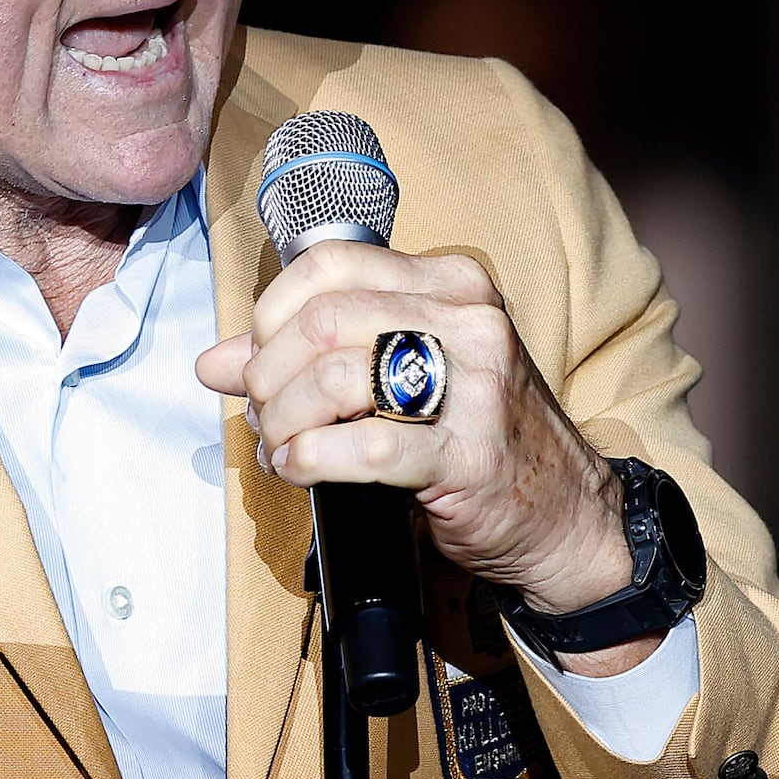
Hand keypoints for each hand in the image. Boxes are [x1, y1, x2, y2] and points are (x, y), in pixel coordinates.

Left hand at [196, 243, 654, 672]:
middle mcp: (469, 322)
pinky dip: (309, 459)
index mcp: (451, 284)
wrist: (564, 514)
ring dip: (281, 419)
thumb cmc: (473, 434)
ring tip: (279, 443)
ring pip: (333, 378)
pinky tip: (300, 469)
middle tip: (261, 409)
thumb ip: (310, 354)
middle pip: (322, 322)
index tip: (258, 356)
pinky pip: (363, 449)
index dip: (271, 313)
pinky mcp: (468, 455)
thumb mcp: (401, 372)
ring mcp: (475, 387)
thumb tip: (213, 361)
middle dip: (267, 372)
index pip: (329, 265)